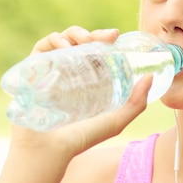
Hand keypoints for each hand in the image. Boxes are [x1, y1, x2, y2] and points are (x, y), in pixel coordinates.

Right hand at [11, 26, 151, 159]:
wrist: (49, 150)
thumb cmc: (80, 138)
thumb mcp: (115, 121)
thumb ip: (136, 103)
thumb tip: (150, 77)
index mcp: (85, 79)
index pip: (95, 51)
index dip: (105, 39)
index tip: (116, 36)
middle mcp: (67, 72)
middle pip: (79, 43)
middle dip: (93, 33)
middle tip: (107, 37)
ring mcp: (49, 70)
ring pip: (62, 40)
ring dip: (75, 33)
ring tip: (86, 40)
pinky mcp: (31, 70)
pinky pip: (41, 47)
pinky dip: (54, 40)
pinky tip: (65, 46)